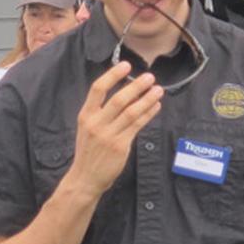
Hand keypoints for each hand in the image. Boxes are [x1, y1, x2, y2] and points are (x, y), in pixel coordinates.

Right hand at [66, 62, 163, 197]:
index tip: (125, 65)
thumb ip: (100, 112)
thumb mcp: (87, 129)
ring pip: (131, 112)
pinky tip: (156, 106)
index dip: (112, 75)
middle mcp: (96, 124)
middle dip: (136, 86)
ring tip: (158, 90)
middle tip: (149, 77)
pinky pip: (137, 126)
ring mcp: (108, 135)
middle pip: (118, 99)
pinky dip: (148, 114)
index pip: (97, 89)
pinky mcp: (120, 146)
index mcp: (86, 115)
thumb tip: (123, 94)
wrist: (85, 178)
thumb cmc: (89, 152)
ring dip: (147, 99)